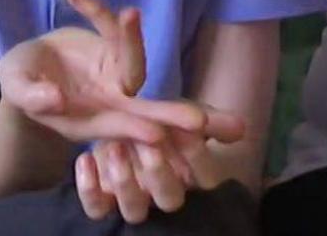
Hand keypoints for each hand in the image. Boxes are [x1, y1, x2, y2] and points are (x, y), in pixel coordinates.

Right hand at [0, 0, 246, 145]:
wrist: (28, 66)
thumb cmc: (22, 85)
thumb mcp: (17, 89)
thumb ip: (32, 96)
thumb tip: (52, 99)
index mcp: (86, 121)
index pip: (116, 127)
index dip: (133, 129)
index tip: (156, 134)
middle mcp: (109, 101)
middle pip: (144, 107)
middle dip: (170, 113)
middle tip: (200, 121)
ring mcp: (114, 74)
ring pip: (131, 58)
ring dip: (131, 36)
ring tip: (127, 14)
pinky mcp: (111, 47)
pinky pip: (110, 27)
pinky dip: (94, 10)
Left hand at [74, 134, 229, 221]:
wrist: (117, 124)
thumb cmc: (159, 124)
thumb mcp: (184, 116)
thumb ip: (210, 121)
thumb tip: (241, 128)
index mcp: (188, 178)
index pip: (202, 178)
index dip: (197, 157)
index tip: (191, 129)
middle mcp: (161, 195)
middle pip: (170, 200)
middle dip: (161, 173)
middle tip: (150, 143)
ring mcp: (131, 200)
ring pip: (134, 210)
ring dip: (126, 181)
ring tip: (114, 147)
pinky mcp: (102, 201)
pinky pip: (96, 209)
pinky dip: (89, 188)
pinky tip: (85, 159)